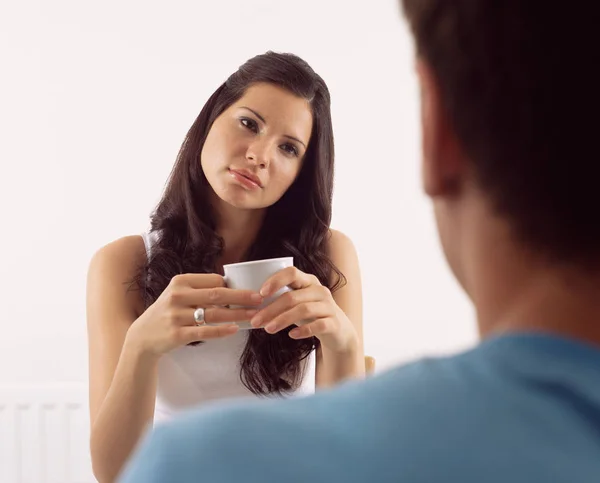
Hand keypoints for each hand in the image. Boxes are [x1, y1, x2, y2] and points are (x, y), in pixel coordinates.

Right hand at [126, 273, 262, 356]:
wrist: (142, 337)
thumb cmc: (168, 313)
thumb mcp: (178, 294)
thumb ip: (200, 289)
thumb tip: (234, 287)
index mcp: (181, 281)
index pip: (214, 280)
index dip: (235, 286)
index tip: (252, 290)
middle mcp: (177, 296)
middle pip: (217, 294)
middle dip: (242, 296)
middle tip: (260, 299)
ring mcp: (176, 315)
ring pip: (214, 313)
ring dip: (237, 314)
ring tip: (254, 315)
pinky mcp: (176, 334)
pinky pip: (205, 331)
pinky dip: (222, 330)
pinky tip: (235, 329)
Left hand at [249, 267, 357, 352]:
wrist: (339, 332)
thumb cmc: (311, 315)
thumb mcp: (297, 303)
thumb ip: (280, 299)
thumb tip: (248, 305)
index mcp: (308, 281)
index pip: (292, 272)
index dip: (275, 281)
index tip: (260, 294)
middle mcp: (319, 290)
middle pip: (293, 296)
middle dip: (271, 309)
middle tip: (255, 320)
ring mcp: (328, 306)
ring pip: (303, 310)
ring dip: (282, 320)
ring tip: (268, 329)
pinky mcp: (334, 323)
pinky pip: (318, 325)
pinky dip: (303, 330)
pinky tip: (291, 335)